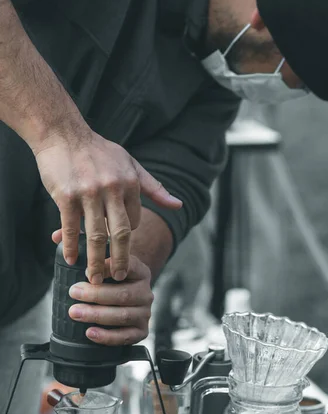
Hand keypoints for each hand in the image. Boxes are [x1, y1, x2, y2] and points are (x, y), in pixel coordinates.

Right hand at [36, 128, 180, 283]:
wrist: (63, 134)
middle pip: (121, 233)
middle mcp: (112, 189)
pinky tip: (70, 259)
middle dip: (121, 259)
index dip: (126, 237)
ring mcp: (89, 193)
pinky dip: (71, 246)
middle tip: (119, 277)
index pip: (134, 221)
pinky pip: (71, 227)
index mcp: (130, 183)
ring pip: (96, 235)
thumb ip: (154, 188)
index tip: (119, 247)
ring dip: (96, 261)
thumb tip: (178, 206)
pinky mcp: (66, 196)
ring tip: (95, 278)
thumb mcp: (132, 165)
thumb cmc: (99, 151)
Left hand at [67, 254, 153, 345]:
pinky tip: (90, 332)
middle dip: (96, 295)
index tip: (85, 272)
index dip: (108, 270)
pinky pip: (125, 337)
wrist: (124, 299)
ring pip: (123, 316)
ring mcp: (145, 314)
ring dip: (97, 315)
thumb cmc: (112, 282)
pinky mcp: (141, 331)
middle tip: (74, 293)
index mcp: (141, 273)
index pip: (129, 267)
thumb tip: (87, 272)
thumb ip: (101, 266)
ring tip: (76, 313)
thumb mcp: (109, 269)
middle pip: (123, 295)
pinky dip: (107, 336)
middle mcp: (146, 294)